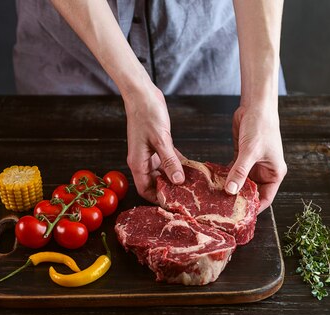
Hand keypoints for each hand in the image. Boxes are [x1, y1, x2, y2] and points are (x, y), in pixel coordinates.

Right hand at [123, 86, 184, 203]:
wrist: (142, 95)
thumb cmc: (146, 114)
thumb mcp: (161, 139)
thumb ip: (169, 161)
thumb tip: (178, 181)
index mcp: (138, 163)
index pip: (145, 190)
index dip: (157, 199)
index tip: (173, 204)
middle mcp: (142, 161)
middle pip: (155, 183)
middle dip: (169, 190)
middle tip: (187, 196)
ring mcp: (149, 153)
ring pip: (162, 172)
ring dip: (175, 177)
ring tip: (191, 184)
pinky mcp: (157, 145)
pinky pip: (167, 160)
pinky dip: (177, 164)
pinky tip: (190, 167)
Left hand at [225, 105, 286, 212]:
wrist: (256, 106)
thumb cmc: (261, 127)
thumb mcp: (250, 152)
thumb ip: (240, 172)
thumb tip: (230, 191)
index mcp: (274, 173)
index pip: (265, 198)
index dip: (254, 209)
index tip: (239, 217)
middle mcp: (265, 171)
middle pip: (251, 192)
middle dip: (239, 200)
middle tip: (222, 210)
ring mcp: (253, 165)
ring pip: (241, 183)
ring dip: (230, 188)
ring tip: (215, 199)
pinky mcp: (242, 157)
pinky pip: (233, 172)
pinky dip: (225, 176)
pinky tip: (214, 182)